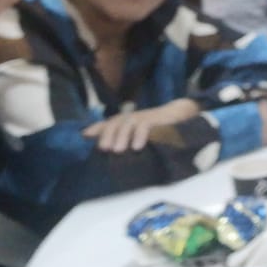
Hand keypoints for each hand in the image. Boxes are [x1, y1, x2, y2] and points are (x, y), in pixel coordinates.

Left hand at [84, 99, 200, 152]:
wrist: (181, 114)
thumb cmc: (159, 129)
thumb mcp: (140, 136)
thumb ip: (126, 142)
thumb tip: (110, 153)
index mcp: (128, 121)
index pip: (109, 123)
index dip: (97, 128)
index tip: (84, 135)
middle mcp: (133, 117)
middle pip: (116, 122)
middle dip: (108, 134)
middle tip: (104, 149)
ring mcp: (145, 117)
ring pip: (128, 123)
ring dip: (122, 136)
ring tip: (118, 151)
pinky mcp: (157, 120)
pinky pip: (146, 126)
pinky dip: (140, 135)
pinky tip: (137, 147)